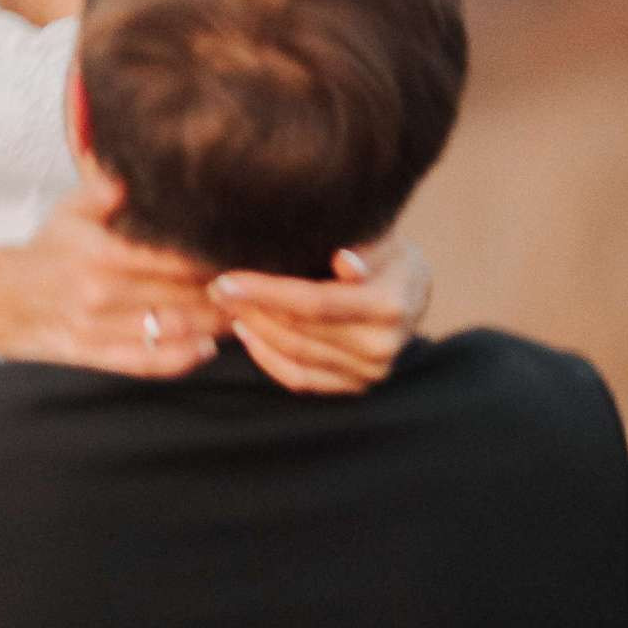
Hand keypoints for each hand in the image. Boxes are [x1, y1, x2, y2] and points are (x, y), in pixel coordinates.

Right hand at [0, 171, 225, 375]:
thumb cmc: (44, 254)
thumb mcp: (68, 211)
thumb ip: (103, 189)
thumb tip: (132, 174)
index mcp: (100, 253)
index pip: (174, 258)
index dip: (214, 259)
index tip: (245, 253)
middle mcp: (100, 293)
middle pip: (181, 295)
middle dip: (223, 293)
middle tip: (257, 287)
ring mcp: (97, 329)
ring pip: (172, 330)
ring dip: (213, 325)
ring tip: (244, 315)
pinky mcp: (94, 356)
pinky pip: (146, 362)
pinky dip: (181, 358)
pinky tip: (208, 348)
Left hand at [210, 234, 431, 395]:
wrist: (411, 292)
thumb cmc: (386, 255)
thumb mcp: (380, 240)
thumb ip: (362, 249)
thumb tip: (345, 262)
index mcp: (389, 305)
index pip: (314, 302)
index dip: (266, 293)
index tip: (226, 281)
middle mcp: (381, 346)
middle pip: (298, 330)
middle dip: (251, 309)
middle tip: (216, 290)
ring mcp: (369, 372)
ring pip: (294, 354)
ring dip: (255, 330)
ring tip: (227, 307)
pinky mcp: (355, 387)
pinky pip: (301, 378)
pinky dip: (267, 358)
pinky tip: (247, 334)